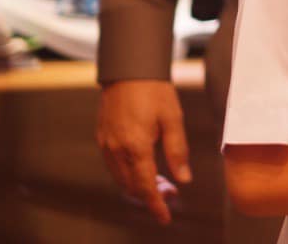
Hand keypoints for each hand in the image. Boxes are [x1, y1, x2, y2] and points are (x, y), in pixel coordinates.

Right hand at [97, 80, 192, 224]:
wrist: (128, 69)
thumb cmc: (154, 90)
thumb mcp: (173, 119)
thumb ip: (178, 151)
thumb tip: (184, 179)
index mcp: (135, 146)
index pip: (145, 186)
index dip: (156, 204)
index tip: (165, 217)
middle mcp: (116, 150)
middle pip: (132, 186)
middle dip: (151, 195)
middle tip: (171, 194)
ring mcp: (106, 144)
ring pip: (121, 178)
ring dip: (139, 185)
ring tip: (162, 182)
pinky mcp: (102, 138)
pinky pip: (114, 166)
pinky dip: (128, 174)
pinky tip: (144, 168)